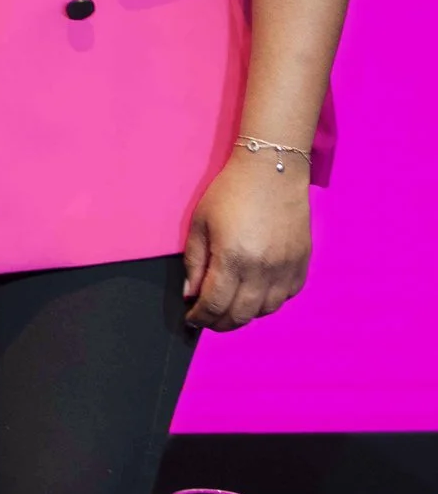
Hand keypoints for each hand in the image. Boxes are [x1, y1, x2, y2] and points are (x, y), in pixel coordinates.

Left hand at [183, 151, 311, 330]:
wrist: (273, 171)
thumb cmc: (230, 193)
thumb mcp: (200, 223)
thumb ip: (195, 262)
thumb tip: (191, 293)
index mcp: (233, 258)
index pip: (215, 304)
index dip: (201, 317)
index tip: (193, 318)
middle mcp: (263, 269)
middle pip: (241, 315)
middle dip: (221, 322)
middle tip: (209, 319)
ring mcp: (287, 268)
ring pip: (266, 310)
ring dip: (246, 314)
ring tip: (231, 306)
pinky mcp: (303, 263)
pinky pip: (287, 296)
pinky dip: (270, 301)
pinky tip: (256, 292)